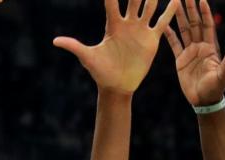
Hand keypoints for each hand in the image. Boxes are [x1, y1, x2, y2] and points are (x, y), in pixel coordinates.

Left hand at [54, 0, 177, 94]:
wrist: (117, 86)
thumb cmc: (101, 72)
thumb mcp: (88, 58)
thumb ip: (74, 46)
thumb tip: (55, 41)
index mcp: (112, 24)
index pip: (111, 0)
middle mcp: (127, 23)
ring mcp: (140, 29)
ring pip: (149, 5)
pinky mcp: (151, 39)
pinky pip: (161, 22)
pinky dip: (169, 10)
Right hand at [164, 0, 224, 107]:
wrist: (204, 101)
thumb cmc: (216, 88)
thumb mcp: (224, 73)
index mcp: (210, 47)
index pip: (207, 25)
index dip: (204, 12)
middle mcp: (200, 46)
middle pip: (194, 24)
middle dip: (190, 9)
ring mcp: (190, 52)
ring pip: (184, 31)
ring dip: (179, 18)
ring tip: (173, 4)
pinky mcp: (181, 61)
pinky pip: (174, 45)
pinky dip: (169, 35)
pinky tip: (164, 25)